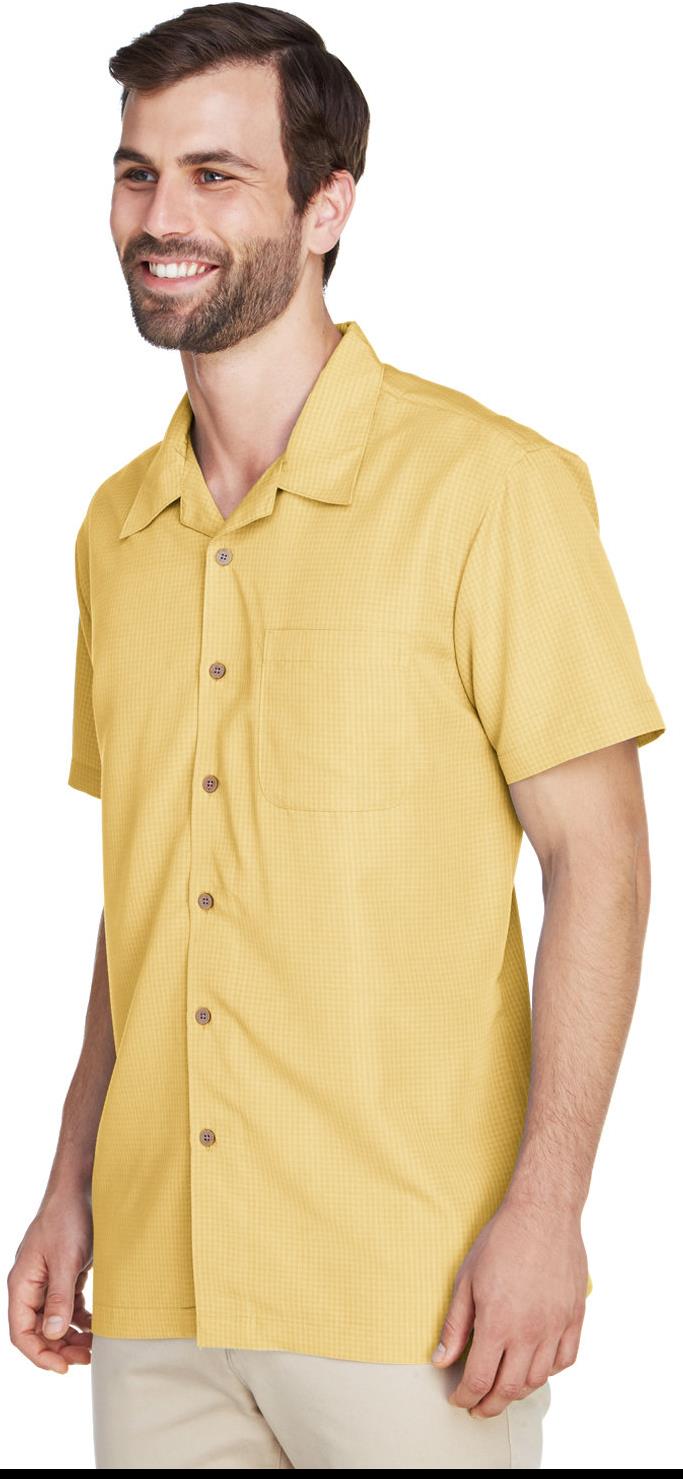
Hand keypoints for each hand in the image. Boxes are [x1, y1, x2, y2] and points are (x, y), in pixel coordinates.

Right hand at [7, 1190, 93, 1373]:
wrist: (81, 1189)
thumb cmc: (68, 1219)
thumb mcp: (65, 1260)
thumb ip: (58, 1298)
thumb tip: (51, 1335)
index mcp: (22, 1284)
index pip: (21, 1333)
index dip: (40, 1355)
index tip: (63, 1368)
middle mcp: (31, 1286)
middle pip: (39, 1331)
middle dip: (61, 1348)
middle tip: (88, 1358)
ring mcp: (47, 1280)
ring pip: (54, 1321)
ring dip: (71, 1336)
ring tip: (94, 1346)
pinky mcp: (64, 1274)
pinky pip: (67, 1306)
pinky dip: (79, 1319)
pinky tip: (95, 1326)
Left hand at [432, 1198, 587, 1416]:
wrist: (543, 1213)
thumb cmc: (501, 1240)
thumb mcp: (466, 1279)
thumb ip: (455, 1326)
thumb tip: (441, 1360)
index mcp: (498, 1324)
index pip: (479, 1379)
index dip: (465, 1396)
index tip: (458, 1399)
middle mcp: (529, 1333)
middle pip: (509, 1389)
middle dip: (490, 1405)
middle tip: (478, 1406)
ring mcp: (555, 1327)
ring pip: (538, 1379)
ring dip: (518, 1392)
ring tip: (504, 1389)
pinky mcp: (574, 1318)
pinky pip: (566, 1360)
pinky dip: (550, 1371)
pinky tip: (536, 1366)